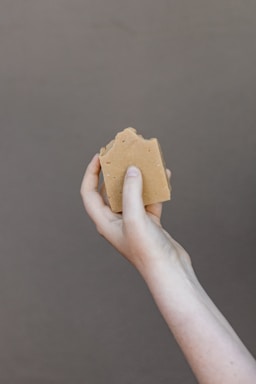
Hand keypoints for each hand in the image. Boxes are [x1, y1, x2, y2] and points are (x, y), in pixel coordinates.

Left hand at [80, 154, 189, 274]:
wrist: (170, 270)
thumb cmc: (147, 250)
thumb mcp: (135, 218)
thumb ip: (131, 192)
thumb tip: (131, 170)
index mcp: (104, 222)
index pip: (89, 193)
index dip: (91, 173)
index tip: (100, 156)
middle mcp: (115, 221)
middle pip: (111, 191)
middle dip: (117, 172)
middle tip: (124, 155)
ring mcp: (133, 221)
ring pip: (132, 194)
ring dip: (138, 178)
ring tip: (144, 161)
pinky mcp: (149, 222)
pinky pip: (149, 200)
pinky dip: (155, 188)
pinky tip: (163, 177)